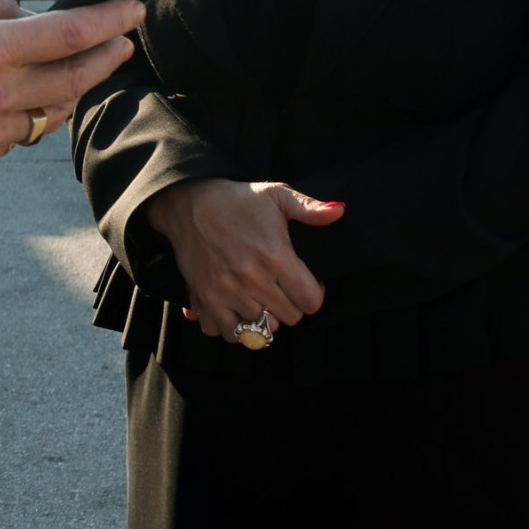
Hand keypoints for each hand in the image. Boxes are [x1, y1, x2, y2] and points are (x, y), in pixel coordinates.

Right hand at [0, 0, 142, 183]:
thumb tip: (19, 8)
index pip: (69, 34)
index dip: (109, 18)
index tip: (132, 7)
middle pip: (74, 80)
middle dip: (106, 57)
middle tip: (123, 41)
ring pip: (51, 116)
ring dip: (71, 91)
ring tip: (78, 69)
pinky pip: (16, 139)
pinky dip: (26, 118)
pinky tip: (17, 103)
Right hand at [145, 178, 344, 341]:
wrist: (189, 201)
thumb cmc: (237, 199)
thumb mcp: (276, 195)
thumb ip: (309, 208)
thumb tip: (339, 212)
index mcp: (274, 255)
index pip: (310, 302)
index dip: (312, 293)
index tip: (304, 282)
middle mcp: (252, 278)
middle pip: (289, 318)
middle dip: (289, 304)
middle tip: (280, 287)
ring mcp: (227, 291)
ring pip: (261, 329)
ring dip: (263, 316)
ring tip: (259, 297)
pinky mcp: (206, 298)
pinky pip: (227, 333)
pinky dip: (234, 327)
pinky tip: (237, 308)